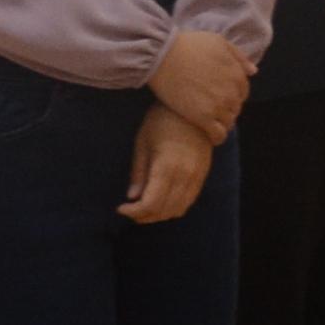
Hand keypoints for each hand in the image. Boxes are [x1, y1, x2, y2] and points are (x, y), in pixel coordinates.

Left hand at [121, 104, 216, 223]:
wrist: (195, 108)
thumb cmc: (162, 121)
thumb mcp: (142, 143)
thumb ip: (138, 172)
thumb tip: (132, 197)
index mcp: (167, 166)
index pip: (151, 203)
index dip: (134, 211)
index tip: (121, 208)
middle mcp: (185, 175)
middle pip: (164, 210)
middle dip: (144, 216)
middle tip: (129, 210)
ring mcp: (197, 176)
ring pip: (178, 209)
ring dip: (159, 215)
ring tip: (143, 208)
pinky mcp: (203, 175)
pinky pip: (189, 201)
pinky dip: (173, 208)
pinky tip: (161, 201)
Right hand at [148, 27, 251, 140]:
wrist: (162, 54)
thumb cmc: (188, 44)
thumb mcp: (219, 42)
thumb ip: (238, 57)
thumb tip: (253, 71)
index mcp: (237, 75)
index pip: (243, 92)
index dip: (232, 94)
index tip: (220, 95)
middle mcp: (231, 92)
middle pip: (236, 108)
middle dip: (227, 108)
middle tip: (212, 109)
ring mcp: (218, 106)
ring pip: (229, 122)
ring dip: (222, 123)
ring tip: (209, 122)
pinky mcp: (202, 118)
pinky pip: (218, 135)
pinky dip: (217, 137)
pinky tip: (208, 136)